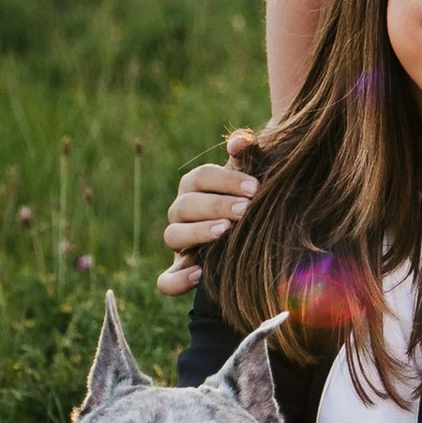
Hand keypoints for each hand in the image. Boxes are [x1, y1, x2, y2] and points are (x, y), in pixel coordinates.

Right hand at [156, 128, 259, 298]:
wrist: (255, 234)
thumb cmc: (249, 199)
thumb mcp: (251, 175)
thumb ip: (248, 154)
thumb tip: (241, 141)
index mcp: (194, 187)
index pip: (201, 177)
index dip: (225, 180)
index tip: (255, 188)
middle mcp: (181, 213)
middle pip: (185, 205)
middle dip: (215, 205)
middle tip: (244, 210)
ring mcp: (179, 243)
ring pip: (172, 236)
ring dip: (197, 233)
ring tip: (225, 232)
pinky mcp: (180, 273)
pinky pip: (166, 281)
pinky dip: (176, 280)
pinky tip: (199, 275)